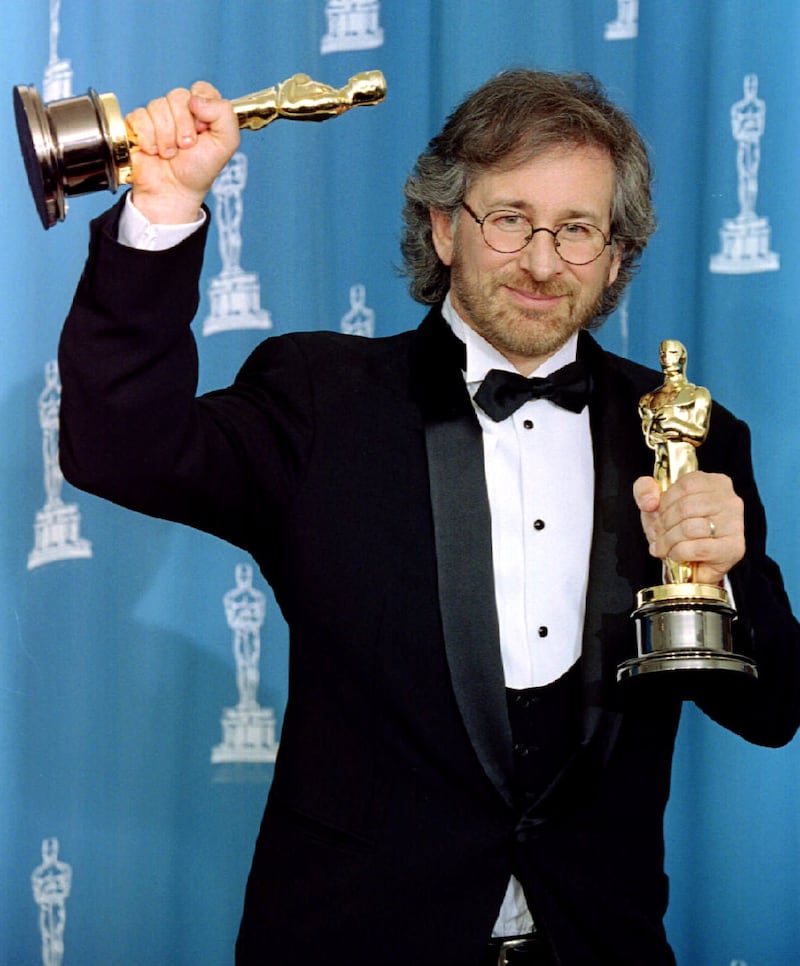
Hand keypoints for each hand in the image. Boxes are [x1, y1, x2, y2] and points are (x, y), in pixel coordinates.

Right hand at [126, 81, 240, 223]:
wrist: (173, 192)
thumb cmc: (199, 170)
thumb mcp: (226, 144)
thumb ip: (224, 115)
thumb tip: (196, 98)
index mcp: (203, 110)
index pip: (201, 88)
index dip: (201, 108)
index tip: (203, 130)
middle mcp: (180, 109)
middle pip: (178, 96)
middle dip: (183, 126)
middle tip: (186, 147)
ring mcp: (158, 116)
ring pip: (157, 106)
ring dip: (166, 137)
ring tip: (170, 154)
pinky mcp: (137, 124)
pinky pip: (139, 116)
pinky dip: (148, 138)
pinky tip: (154, 151)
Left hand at [633, 471, 744, 584]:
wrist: (692, 565)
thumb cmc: (677, 528)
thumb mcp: (656, 504)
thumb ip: (645, 490)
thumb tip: (650, 501)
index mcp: (714, 482)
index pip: (685, 484)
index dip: (664, 502)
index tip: (656, 515)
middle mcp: (730, 500)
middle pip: (686, 507)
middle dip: (663, 524)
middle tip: (656, 535)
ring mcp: (735, 524)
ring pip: (690, 528)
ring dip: (668, 541)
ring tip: (662, 547)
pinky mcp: (733, 548)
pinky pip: (698, 548)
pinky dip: (680, 553)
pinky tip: (675, 555)